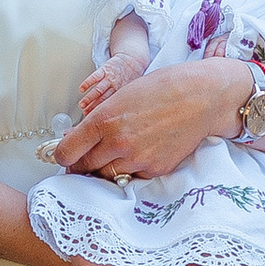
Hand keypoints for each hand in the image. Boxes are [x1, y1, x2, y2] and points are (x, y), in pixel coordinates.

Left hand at [48, 55, 249, 180]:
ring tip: (114, 154)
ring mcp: (137, 159)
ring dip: (105, 168)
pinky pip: (132, 176)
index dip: (61, 155)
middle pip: (83, 168)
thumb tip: (78, 137)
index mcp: (104, 120)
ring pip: (106, 175)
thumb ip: (98, 119)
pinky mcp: (155, 169)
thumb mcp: (121, 95)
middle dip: (81, 164)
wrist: (202, 97)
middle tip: (85, 159)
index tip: (64, 155)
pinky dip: (130, 169)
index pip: (67, 151)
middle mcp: (117, 143)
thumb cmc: (162, 89)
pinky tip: (139, 153)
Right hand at [77, 54, 142, 113]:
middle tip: (86, 114)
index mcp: (123, 92)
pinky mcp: (105, 68)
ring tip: (82, 105)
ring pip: (98, 89)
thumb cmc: (132, 75)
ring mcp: (109, 77)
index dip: (103, 113)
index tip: (95, 120)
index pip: (112, 105)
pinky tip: (82, 88)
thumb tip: (124, 116)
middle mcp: (115, 85)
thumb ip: (127, 100)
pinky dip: (88, 82)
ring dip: (89, 98)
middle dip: (93, 107)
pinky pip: (95, 76)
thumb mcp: (133, 89)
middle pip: (103, 98)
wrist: (133, 58)